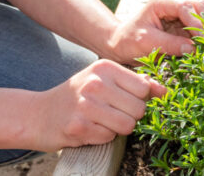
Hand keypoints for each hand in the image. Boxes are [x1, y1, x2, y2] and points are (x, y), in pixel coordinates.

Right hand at [30, 58, 164, 149]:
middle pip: (139, 108)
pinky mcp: (78, 127)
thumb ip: (135, 84)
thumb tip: (166, 91)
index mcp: (105, 67)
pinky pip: (109, 137)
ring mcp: (86, 105)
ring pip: (128, 125)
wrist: (38, 114)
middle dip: (131, 116)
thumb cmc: (78, 95)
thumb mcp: (104, 80)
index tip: (127, 101)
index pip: (144, 87)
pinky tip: (89, 128)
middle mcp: (96, 83)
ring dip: (118, 128)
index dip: (140, 99)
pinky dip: (103, 137)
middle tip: (113, 113)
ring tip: (102, 121)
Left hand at [105, 0, 203, 62]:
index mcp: (162, 2)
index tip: (202, 40)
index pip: (186, 6)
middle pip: (200, 6)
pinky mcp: (182, 26)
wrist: (119, 45)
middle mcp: (173, 4)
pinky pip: (199, 29)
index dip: (197, 22)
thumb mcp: (145, 42)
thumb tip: (193, 48)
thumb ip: (169, 44)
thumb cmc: (128, 41)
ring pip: (203, 16)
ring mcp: (179, 14)